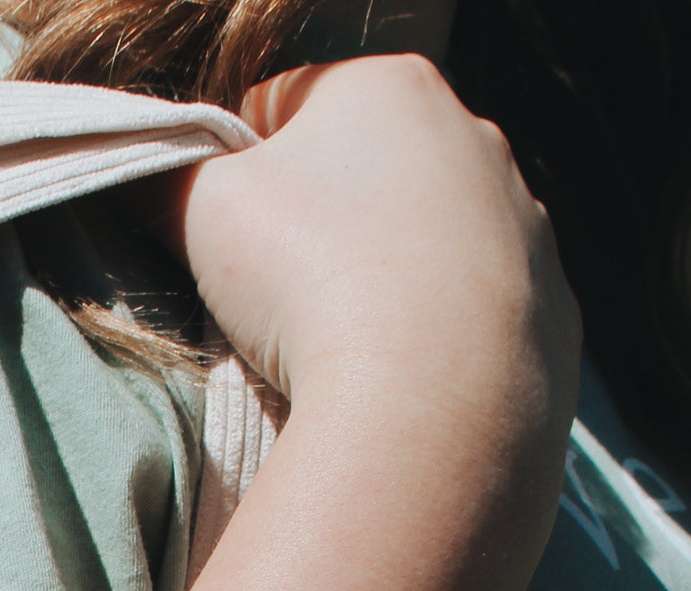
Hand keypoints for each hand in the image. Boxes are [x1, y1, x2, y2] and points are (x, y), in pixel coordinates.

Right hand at [141, 58, 577, 506]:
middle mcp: (474, 137)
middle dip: (321, 231)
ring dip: (383, 287)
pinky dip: (439, 346)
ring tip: (343, 356)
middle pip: (366, 177)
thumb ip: (163, 176)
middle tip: (280, 307)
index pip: (285, 106)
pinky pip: (476, 321)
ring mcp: (526, 227)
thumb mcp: (200, 210)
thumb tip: (136, 172)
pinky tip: (405, 386)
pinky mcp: (555, 313)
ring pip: (427, 249)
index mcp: (389, 85)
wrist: (433, 404)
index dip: (240, 174)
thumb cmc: (311, 281)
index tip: (228, 244)